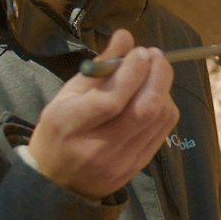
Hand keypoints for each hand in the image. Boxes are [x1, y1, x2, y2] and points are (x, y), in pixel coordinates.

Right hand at [29, 28, 178, 199]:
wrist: (56, 182)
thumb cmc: (59, 131)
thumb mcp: (66, 96)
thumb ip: (98, 67)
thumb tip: (126, 36)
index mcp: (70, 125)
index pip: (111, 99)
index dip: (132, 72)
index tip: (141, 51)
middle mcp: (97, 147)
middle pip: (144, 109)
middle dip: (158, 75)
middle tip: (155, 55)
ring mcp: (120, 161)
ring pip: (159, 119)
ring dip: (164, 88)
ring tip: (154, 72)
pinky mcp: (136, 168)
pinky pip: (163, 131)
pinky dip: (165, 107)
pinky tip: (156, 95)